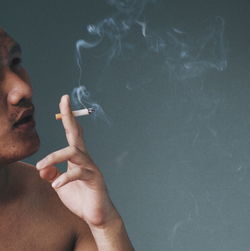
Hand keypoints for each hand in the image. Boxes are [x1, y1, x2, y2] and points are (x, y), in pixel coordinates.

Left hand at [36, 95, 118, 226]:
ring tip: (41, 166)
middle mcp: (85, 158)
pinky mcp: (94, 179)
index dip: (68, 118)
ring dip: (55, 156)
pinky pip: (78, 173)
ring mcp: (91, 167)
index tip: (64, 101)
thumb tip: (41, 167)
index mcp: (77, 158)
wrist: (96, 214)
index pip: (72, 134)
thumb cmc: (80, 197)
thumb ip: (51, 174)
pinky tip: (55, 185)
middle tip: (64, 100)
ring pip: (74, 152)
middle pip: (77, 134)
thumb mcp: (60, 184)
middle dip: (70, 116)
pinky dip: (65, 178)